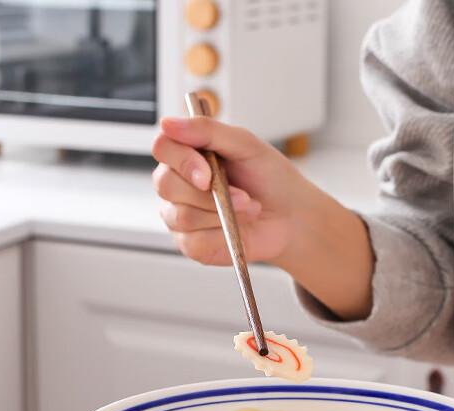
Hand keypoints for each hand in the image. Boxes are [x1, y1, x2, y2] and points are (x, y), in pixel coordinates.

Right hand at [152, 117, 306, 265]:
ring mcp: (181, 216)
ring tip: (248, 209)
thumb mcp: (245, 145)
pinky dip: (221, 234)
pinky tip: (237, 229)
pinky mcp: (191, 245)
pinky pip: (194, 241)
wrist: (291, 217)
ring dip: (221, 214)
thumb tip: (169, 123)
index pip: (163, 148)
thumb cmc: (269, 180)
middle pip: (166, 184)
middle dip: (207, 193)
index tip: (208, 173)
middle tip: (242, 195)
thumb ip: (208, 131)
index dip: (182, 160)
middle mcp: (178, 185)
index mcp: (187, 155)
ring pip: (182, 215)